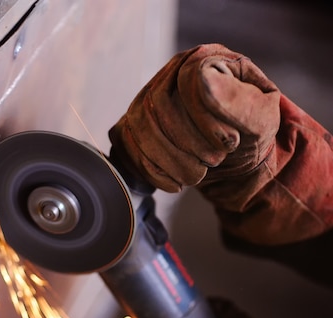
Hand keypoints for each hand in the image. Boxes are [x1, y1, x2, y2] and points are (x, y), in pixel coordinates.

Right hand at [109, 43, 279, 191]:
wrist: (236, 161)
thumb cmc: (251, 135)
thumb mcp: (261, 118)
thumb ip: (240, 100)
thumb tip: (202, 80)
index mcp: (204, 60)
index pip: (188, 81)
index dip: (206, 117)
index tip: (229, 142)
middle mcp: (171, 75)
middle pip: (158, 107)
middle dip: (188, 143)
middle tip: (214, 160)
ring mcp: (147, 102)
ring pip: (141, 131)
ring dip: (172, 161)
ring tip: (198, 174)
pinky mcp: (135, 130)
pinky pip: (130, 151)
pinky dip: (156, 173)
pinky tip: (178, 183)